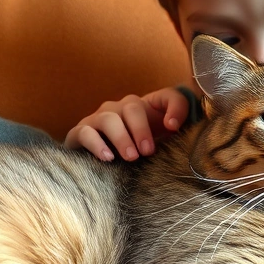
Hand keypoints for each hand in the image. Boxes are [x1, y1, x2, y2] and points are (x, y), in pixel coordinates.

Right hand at [63, 87, 190, 161]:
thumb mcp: (159, 148)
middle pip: (133, 106)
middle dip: (141, 129)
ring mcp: (98, 118)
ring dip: (121, 137)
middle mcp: (121, 108)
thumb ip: (177, 140)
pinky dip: (96, 144)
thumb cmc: (134, 156)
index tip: (174, 128)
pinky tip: (108, 158)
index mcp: (146, 108)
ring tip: (131, 158)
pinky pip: (85, 132)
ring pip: (109, 118)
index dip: (175, 107)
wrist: (98, 166)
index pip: (167, 97)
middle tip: (148, 152)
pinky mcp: (80, 132)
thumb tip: (182, 136)